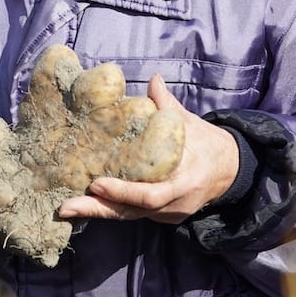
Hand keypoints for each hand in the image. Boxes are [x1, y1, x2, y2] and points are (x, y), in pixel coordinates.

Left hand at [56, 74, 239, 224]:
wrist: (229, 170)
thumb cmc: (204, 142)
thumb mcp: (189, 122)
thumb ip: (167, 104)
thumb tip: (153, 79)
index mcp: (183, 181)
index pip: (151, 194)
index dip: (123, 192)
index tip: (96, 183)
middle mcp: (174, 203)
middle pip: (132, 213)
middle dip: (98, 210)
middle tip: (66, 206)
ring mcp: (168, 214)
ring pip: (130, 216)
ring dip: (98, 212)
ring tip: (66, 207)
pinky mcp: (162, 217)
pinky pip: (134, 214)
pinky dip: (111, 209)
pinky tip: (86, 203)